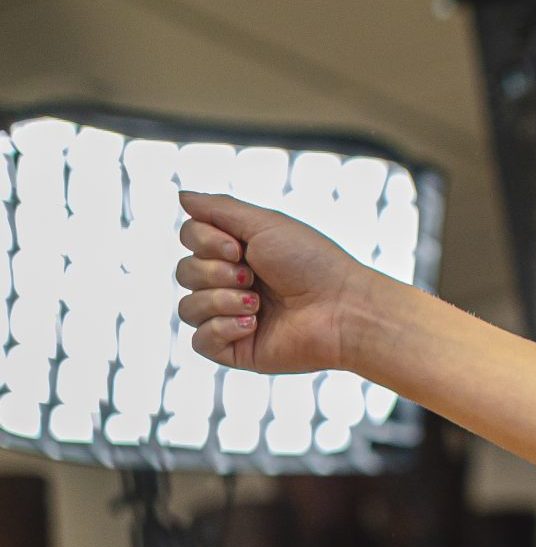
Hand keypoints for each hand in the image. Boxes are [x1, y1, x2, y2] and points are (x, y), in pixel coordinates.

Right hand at [174, 191, 376, 375]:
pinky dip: (222, 328)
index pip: (189, 239)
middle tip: (253, 277)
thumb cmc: (313, 263)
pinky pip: (199, 341)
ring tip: (258, 303)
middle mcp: (232, 284)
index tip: (239, 247)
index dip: (204, 241)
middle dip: (216, 272)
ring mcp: (232, 318)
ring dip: (221, 300)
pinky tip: (253, 324)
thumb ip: (219, 208)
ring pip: (187, 308)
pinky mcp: (237, 350)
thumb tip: (181, 196)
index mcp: (238, 253)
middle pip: (184, 272)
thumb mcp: (265, 223)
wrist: (343, 309)